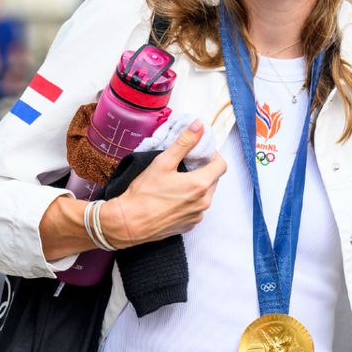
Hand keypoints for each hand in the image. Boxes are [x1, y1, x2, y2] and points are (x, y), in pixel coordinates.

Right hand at [107, 119, 226, 246]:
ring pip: (205, 195)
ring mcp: (197, 215)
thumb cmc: (145, 192)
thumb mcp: (163, 162)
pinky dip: (190, 201)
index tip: (200, 152)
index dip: (213, 155)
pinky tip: (173, 198)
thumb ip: (184, 142)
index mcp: (200, 184)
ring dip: (197, 186)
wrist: (130, 222)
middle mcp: (204, 202)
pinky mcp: (189, 225)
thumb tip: (199, 125)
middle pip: (214, 180)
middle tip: (185, 164)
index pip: (221, 165)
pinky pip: (196, 209)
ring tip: (177, 182)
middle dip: (204, 169)